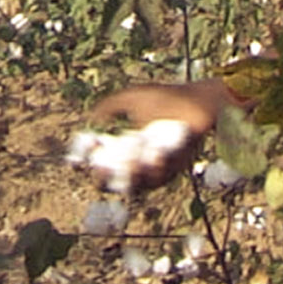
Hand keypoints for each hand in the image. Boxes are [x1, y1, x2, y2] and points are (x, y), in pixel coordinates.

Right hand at [88, 79, 234, 191]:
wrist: (201, 99)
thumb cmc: (169, 98)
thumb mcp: (134, 97)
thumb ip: (111, 104)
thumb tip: (92, 118)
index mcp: (126, 150)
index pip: (101, 167)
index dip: (87, 166)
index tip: (81, 158)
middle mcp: (140, 164)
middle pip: (114, 184)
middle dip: (103, 180)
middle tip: (101, 168)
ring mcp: (158, 169)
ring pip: (138, 185)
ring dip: (131, 176)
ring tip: (131, 160)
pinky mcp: (176, 169)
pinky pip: (162, 177)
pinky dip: (155, 168)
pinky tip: (153, 154)